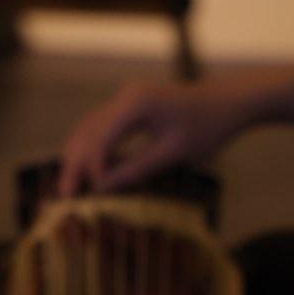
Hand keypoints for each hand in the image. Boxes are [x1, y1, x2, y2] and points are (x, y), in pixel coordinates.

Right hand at [57, 78, 253, 195]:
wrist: (229, 102)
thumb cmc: (208, 128)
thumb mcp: (173, 154)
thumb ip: (137, 169)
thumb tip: (104, 188)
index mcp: (135, 105)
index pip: (99, 141)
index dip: (90, 170)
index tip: (89, 197)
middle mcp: (125, 97)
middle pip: (87, 132)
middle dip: (74, 164)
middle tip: (64, 195)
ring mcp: (126, 99)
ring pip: (91, 128)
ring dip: (79, 156)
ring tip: (70, 185)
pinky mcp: (131, 106)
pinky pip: (103, 127)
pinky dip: (93, 148)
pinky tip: (89, 169)